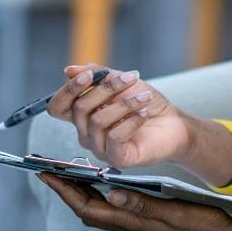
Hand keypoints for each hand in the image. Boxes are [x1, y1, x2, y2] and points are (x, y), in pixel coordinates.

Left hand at [39, 172, 231, 230]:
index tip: (44, 173)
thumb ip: (143, 204)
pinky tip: (105, 178)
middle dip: (66, 188)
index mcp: (134, 221)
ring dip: (82, 189)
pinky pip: (116, 205)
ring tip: (69, 169)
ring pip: (101, 206)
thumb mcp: (174, 212)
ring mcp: (140, 222)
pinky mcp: (150, 218)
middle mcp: (132, 223)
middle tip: (47, 168)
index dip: (64, 191)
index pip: (88, 207)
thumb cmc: (205, 229)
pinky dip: (103, 190)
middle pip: (89, 207)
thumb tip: (110, 193)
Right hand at [47, 63, 194, 169]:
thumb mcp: (121, 82)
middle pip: (79, 108)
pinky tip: (143, 112)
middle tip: (131, 77)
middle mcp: (87, 134)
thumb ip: (97, 75)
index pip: (57, 107)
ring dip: (124, 104)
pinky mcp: (117, 159)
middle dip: (106, 89)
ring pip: (98, 121)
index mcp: (83, 115)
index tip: (89, 74)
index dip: (68, 90)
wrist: (174, 124)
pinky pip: (114, 137)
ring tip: (145, 96)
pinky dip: (130, 120)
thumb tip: (68, 70)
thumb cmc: (145, 102)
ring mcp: (100, 149)